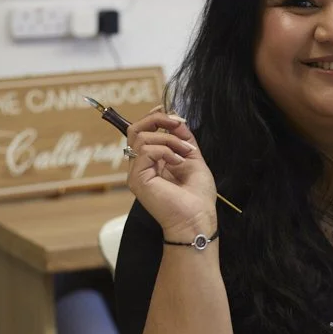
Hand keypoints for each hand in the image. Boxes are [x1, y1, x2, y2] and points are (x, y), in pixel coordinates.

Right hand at [126, 110, 217, 237]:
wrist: (197, 219)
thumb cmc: (197, 197)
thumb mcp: (193, 158)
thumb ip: (183, 138)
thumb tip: (176, 119)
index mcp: (153, 162)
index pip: (143, 132)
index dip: (154, 117)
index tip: (172, 114)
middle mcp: (141, 166)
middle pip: (134, 130)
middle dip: (157, 120)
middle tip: (177, 124)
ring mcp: (137, 173)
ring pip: (142, 137)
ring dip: (169, 139)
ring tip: (186, 153)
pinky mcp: (137, 179)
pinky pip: (146, 150)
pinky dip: (165, 151)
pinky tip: (178, 162)